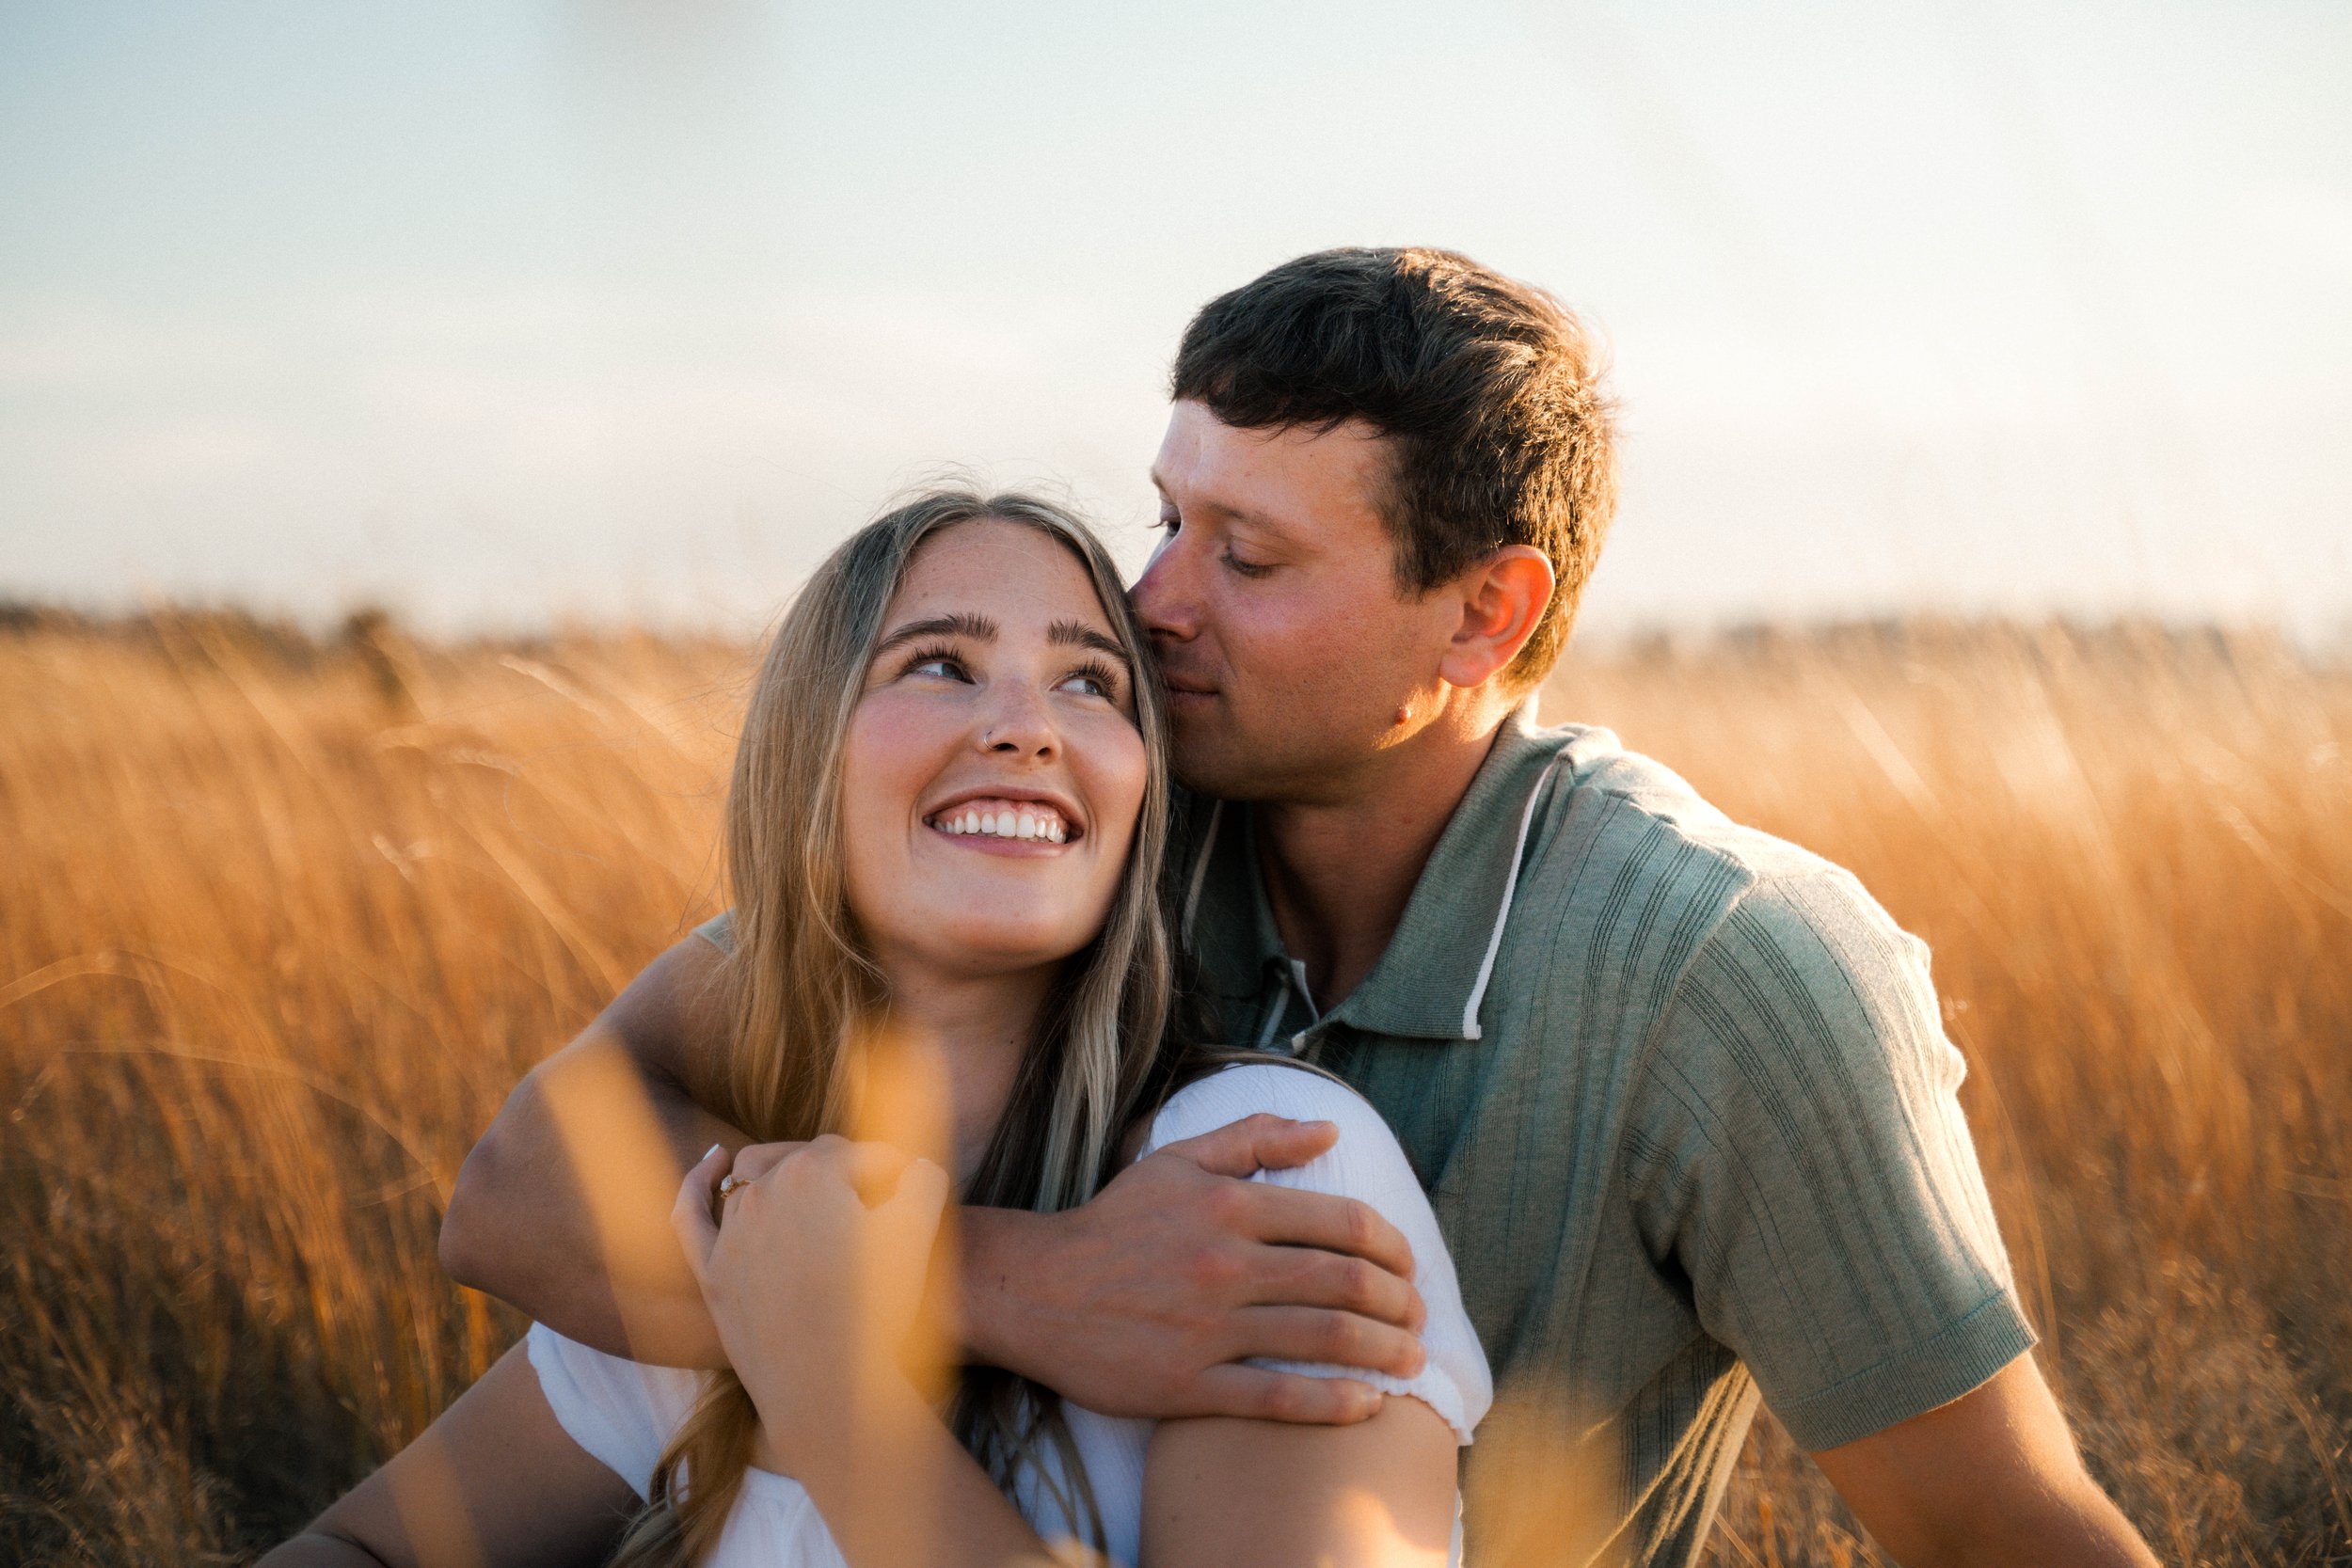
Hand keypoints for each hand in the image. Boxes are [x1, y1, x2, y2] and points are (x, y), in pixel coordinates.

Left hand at [673, 1135, 953, 1476]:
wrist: (827, 1387)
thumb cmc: (876, 1309)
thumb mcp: (917, 1233)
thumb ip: (924, 1182)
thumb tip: (916, 1168)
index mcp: (813, 1173)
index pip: (858, 1154)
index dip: (888, 1169)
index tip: (906, 1187)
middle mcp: (763, 1192)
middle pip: (806, 1161)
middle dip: (840, 1172)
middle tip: (873, 1199)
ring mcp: (730, 1232)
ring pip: (756, 1181)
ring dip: (787, 1181)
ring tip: (817, 1197)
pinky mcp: (711, 1271)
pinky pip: (693, 1214)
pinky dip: (699, 1183)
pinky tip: (715, 1161)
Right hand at [967, 1113, 1427, 1423]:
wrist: (1034, 1290)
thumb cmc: (1113, 1223)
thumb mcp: (1177, 1161)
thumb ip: (1255, 1138)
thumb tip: (1330, 1130)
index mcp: (1229, 1205)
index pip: (1343, 1222)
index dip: (1393, 1247)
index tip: (1409, 1267)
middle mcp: (1226, 1264)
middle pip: (1347, 1283)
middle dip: (1400, 1304)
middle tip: (1418, 1319)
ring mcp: (1208, 1328)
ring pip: (1323, 1340)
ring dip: (1384, 1352)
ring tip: (1409, 1361)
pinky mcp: (1187, 1384)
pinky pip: (1277, 1398)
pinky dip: (1332, 1402)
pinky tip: (1364, 1403)